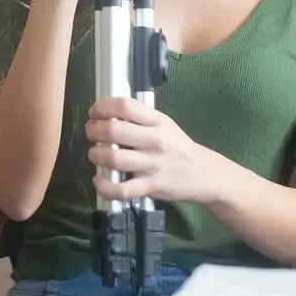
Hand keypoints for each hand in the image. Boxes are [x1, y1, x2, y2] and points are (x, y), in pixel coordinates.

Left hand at [85, 98, 220, 204]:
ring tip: (95, 154)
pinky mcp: (151, 186)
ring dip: (96, 155)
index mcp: (157, 121)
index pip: (124, 106)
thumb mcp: (164, 124)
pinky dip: (104, 186)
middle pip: (114, 130)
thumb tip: (106, 116)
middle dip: (94, 131)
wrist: (204, 173)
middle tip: (91, 134)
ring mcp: (152, 164)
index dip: (102, 107)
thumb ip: (139, 119)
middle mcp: (154, 140)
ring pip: (113, 158)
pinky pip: (122, 189)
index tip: (94, 113)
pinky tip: (99, 180)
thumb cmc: (178, 146)